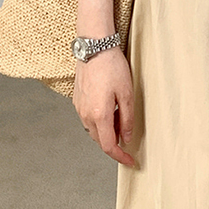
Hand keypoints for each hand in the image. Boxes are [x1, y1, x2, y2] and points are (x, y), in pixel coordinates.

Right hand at [73, 46, 135, 166]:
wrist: (94, 47)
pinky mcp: (77, 99)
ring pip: (93, 129)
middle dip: (114, 144)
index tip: (130, 161)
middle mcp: (86, 115)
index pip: (109, 146)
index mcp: (99, 115)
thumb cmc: (112, 67)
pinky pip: (88, 118)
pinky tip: (110, 109)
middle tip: (129, 139)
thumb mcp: (127, 93)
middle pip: (100, 140)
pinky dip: (99, 121)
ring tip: (121, 119)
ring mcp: (79, 107)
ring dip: (107, 131)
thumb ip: (127, 118)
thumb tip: (127, 137)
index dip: (121, 157)